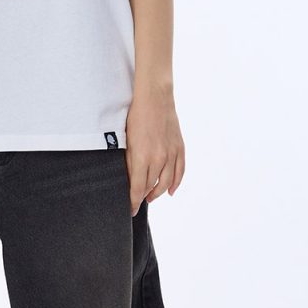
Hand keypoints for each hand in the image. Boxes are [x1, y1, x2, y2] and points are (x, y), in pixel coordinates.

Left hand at [125, 87, 184, 212]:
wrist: (154, 97)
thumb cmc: (136, 116)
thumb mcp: (127, 140)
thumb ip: (129, 162)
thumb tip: (129, 180)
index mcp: (142, 157)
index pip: (138, 188)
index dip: (133, 201)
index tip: (130, 210)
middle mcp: (159, 158)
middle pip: (151, 186)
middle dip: (143, 196)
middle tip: (137, 202)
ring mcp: (171, 153)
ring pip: (167, 183)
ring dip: (158, 192)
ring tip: (150, 197)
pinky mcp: (179, 147)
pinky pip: (180, 171)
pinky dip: (175, 183)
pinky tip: (170, 191)